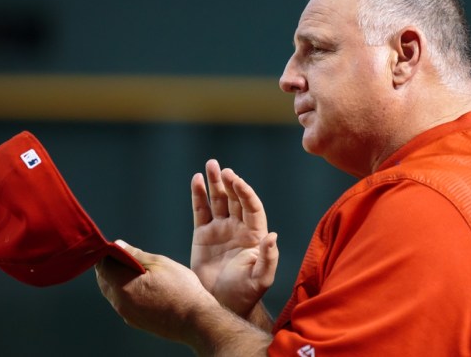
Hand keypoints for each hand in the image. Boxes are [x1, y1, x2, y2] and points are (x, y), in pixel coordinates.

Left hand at [95, 240, 218, 342]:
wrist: (195, 320)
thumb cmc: (181, 290)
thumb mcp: (160, 264)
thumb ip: (135, 254)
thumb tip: (118, 245)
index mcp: (123, 285)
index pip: (101, 265)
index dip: (106, 253)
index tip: (117, 247)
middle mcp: (120, 302)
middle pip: (104, 280)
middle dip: (111, 266)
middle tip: (129, 256)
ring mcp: (127, 314)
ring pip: (113, 292)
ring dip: (119, 280)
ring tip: (139, 271)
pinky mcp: (135, 321)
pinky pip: (123, 303)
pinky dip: (127, 292)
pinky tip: (145, 287)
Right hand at [190, 159, 278, 316]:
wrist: (222, 305)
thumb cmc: (246, 293)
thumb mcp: (261, 278)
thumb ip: (269, 258)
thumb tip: (273, 235)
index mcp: (255, 234)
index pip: (251, 206)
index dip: (244, 192)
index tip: (236, 181)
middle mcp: (238, 228)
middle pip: (234, 199)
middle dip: (229, 183)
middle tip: (221, 169)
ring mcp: (220, 230)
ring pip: (217, 200)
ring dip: (214, 182)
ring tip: (210, 165)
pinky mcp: (203, 235)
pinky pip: (201, 211)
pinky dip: (198, 195)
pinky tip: (196, 180)